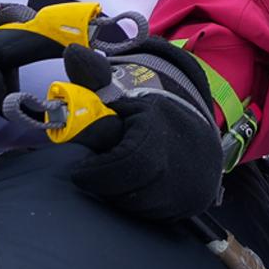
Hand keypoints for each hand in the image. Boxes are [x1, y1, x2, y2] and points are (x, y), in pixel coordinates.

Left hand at [7, 23, 228, 223]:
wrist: (197, 138)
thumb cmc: (150, 115)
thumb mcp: (124, 93)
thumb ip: (95, 79)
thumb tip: (71, 51)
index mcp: (159, 132)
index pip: (125, 162)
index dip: (96, 171)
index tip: (80, 171)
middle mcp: (177, 165)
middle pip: (127, 189)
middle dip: (106, 182)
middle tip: (96, 173)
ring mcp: (184, 190)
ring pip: (135, 205)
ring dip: (117, 194)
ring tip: (118, 174)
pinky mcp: (184, 209)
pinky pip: (148, 216)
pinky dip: (133, 204)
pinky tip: (131, 187)